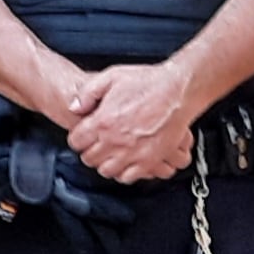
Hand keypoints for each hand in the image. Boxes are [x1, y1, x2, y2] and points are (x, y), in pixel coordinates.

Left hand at [64, 61, 199, 183]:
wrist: (178, 91)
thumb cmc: (149, 83)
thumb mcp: (111, 77)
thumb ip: (87, 93)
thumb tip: (74, 107)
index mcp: (103, 121)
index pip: (76, 142)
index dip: (78, 138)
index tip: (82, 136)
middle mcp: (115, 140)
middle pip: (89, 159)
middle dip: (89, 151)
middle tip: (95, 145)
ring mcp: (133, 153)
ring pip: (107, 171)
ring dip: (105, 163)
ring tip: (109, 155)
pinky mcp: (150, 160)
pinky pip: (129, 177)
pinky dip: (124, 172)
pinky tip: (125, 162)